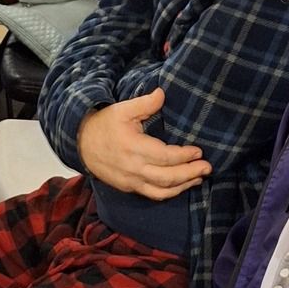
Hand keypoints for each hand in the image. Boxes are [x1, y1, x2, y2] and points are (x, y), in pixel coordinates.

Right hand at [77, 89, 211, 198]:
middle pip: (167, 177)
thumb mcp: (122, 110)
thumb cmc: (104, 125)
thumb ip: (144, 103)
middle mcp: (133, 169)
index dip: (184, 156)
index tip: (199, 151)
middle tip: (207, 167)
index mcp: (133, 148)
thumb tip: (162, 93)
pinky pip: (153, 195)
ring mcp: (131, 181)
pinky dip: (170, 192)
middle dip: (190, 173)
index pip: (165, 157)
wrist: (81, 144)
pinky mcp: (129, 188)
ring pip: (162, 191)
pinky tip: (182, 185)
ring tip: (199, 177)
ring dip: (183, 186)